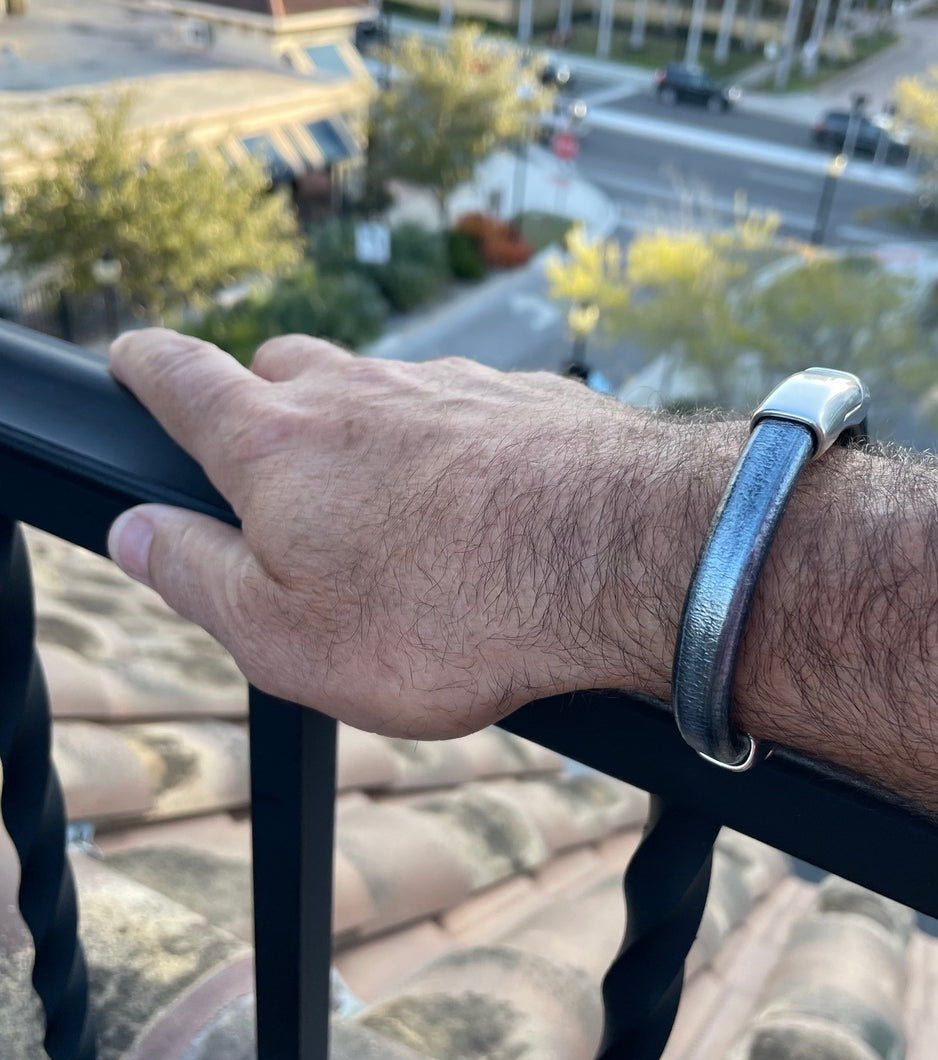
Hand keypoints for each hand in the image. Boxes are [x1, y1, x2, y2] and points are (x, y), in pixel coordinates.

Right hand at [107, 330, 718, 737]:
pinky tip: (482, 506)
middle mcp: (359, 389)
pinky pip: (463, 409)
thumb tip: (134, 531)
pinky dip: (452, 445)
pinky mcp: (523, 394)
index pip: (180, 376)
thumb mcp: (286, 636)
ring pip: (379, 388)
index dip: (146, 366)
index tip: (134, 362)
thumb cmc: (448, 615)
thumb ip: (196, 575)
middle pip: (283, 369)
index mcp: (280, 442)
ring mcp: (448, 383)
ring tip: (397, 518)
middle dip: (266, 409)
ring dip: (368, 434)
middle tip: (282, 480)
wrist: (620, 562)